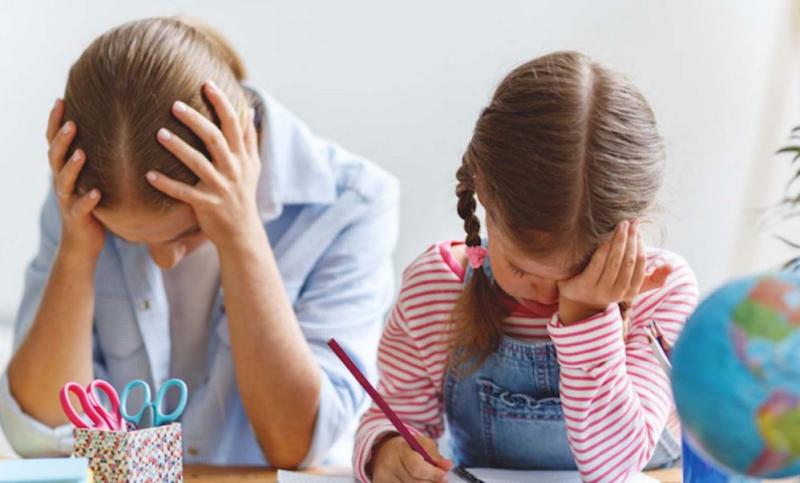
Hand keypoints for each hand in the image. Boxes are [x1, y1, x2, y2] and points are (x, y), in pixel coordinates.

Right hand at [46, 99, 104, 257]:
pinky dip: (87, 200)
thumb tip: (115, 128)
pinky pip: (81, 208)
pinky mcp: (78, 218)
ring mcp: (68, 200)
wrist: (82, 243)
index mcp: (64, 170)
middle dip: (62, 139)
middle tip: (71, 121)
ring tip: (81, 153)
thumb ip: (96, 157)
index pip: (54, 142)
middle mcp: (62, 182)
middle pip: (56, 156)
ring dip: (72, 166)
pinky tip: (96, 193)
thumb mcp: (91, 178)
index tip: (60, 100)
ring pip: (65, 181)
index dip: (54, 122)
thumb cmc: (92, 205)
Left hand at [146, 80, 260, 250]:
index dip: (222, 103)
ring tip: (159, 133)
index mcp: (243, 157)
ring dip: (178, 147)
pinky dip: (166, 184)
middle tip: (174, 104)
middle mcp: (234, 169)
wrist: (242, 233)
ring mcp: (221, 187)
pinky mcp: (207, 205)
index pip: (234, 124)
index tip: (206, 84)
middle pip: (215, 138)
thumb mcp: (253, 167)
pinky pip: (184, 193)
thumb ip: (250, 139)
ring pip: (199, 163)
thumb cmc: (243, 195)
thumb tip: (249, 110)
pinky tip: (149, 175)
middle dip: (196, 120)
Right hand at [370, 434, 452, 482]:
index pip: (416, 467)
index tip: (445, 476)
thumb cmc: (407, 448)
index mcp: (399, 449)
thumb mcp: (421, 444)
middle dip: (431, 482)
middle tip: (441, 479)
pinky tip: (419, 481)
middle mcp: (389, 465)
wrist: (383, 452)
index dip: (433, 474)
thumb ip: (434, 455)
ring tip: (428, 479)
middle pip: (415, 482)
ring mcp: (384, 478)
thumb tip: (448, 466)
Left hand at [557, 220, 672, 324]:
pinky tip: (607, 235)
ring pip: (615, 261)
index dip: (641, 245)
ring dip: (620, 240)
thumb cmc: (608, 285)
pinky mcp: (584, 284)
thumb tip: (671, 266)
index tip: (638, 230)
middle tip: (632, 222)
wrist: (577, 298)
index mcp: (630, 292)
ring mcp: (600, 290)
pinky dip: (605, 247)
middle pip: (629, 261)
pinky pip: (598, 262)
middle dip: (632, 239)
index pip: (640, 264)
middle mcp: (616, 294)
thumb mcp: (630, 285)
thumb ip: (653, 278)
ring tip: (622, 224)